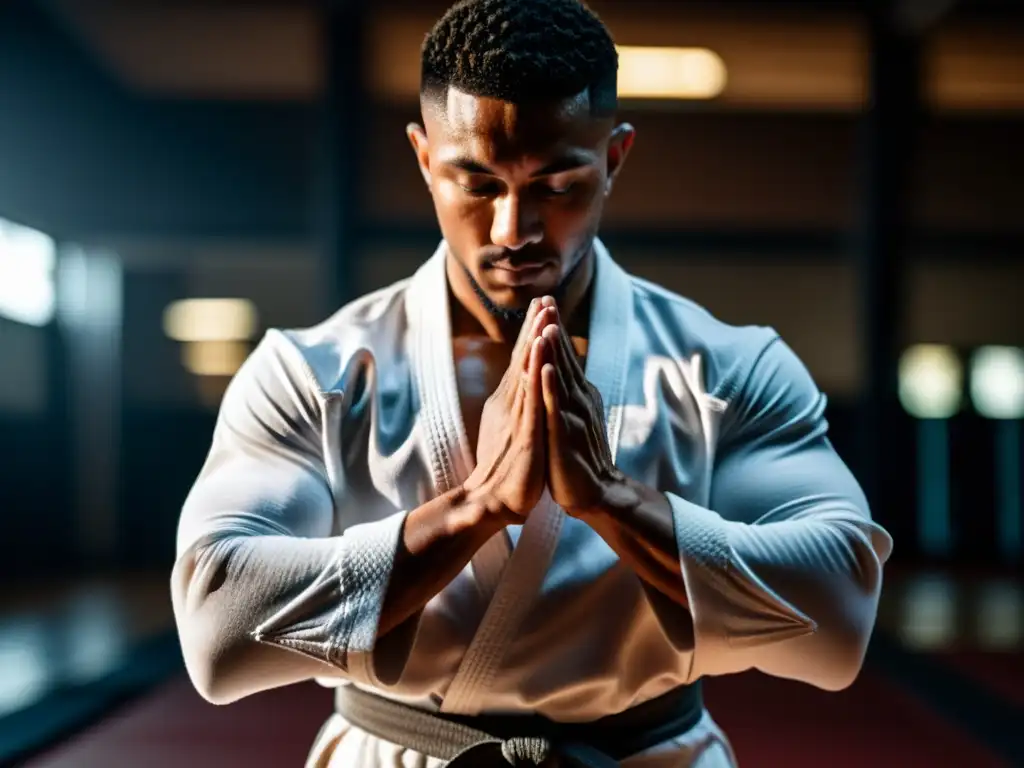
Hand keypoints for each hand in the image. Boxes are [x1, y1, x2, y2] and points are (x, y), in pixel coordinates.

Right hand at [464, 298, 554, 520]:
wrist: (492, 502)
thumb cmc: (507, 466)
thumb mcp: (513, 426)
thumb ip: (517, 403)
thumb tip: (523, 380)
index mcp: (511, 402)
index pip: (523, 360)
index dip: (532, 332)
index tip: (543, 304)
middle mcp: (510, 405)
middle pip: (523, 361)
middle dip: (534, 328)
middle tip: (544, 299)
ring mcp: (516, 421)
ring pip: (526, 377)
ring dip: (534, 347)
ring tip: (543, 319)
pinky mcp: (525, 440)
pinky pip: (531, 408)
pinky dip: (534, 383)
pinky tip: (538, 363)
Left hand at [540, 315, 623, 513]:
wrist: (595, 494)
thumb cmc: (576, 457)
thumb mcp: (569, 418)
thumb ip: (564, 395)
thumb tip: (558, 372)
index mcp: (576, 394)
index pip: (562, 355)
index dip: (553, 328)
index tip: (544, 301)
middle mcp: (578, 399)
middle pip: (563, 357)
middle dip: (553, 327)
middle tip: (546, 298)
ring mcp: (572, 416)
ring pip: (561, 376)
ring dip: (554, 349)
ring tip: (546, 322)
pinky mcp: (564, 436)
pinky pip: (555, 407)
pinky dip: (550, 386)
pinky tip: (545, 367)